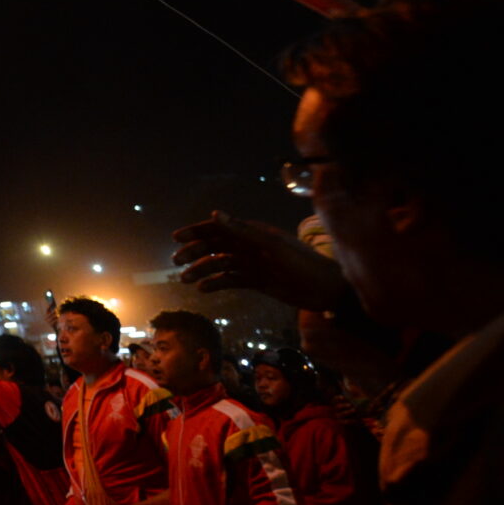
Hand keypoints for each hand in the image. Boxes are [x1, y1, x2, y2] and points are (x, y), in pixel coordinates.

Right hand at [169, 212, 347, 310]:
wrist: (327, 291)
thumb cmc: (304, 265)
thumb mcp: (272, 247)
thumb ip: (243, 231)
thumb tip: (215, 213)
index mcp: (254, 233)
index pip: (220, 228)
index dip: (197, 231)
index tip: (176, 238)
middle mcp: (251, 246)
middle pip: (216, 245)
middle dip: (195, 252)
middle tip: (176, 262)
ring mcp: (254, 264)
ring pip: (220, 264)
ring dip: (202, 270)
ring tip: (186, 280)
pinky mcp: (258, 281)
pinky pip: (231, 279)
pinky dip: (216, 283)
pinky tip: (204, 290)